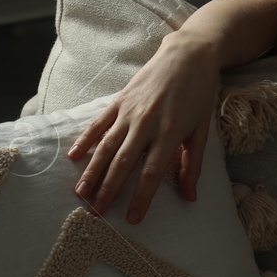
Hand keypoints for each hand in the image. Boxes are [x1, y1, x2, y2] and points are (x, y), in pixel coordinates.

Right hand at [67, 33, 221, 223]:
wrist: (187, 57)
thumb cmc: (198, 96)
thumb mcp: (201, 132)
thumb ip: (193, 165)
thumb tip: (190, 196)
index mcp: (169, 134)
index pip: (151, 174)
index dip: (141, 198)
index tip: (132, 219)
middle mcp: (146, 124)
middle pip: (122, 164)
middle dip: (109, 191)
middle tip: (97, 213)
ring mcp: (129, 112)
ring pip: (105, 147)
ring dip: (92, 172)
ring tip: (81, 193)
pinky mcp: (118, 101)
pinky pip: (98, 124)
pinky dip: (85, 140)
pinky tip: (74, 157)